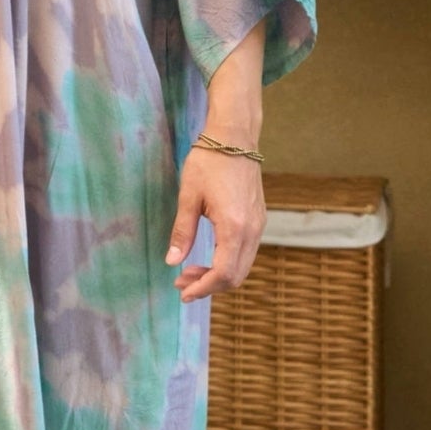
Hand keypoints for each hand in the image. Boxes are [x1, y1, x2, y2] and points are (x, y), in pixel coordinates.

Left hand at [166, 144, 265, 302]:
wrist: (235, 138)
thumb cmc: (209, 162)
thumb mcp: (188, 197)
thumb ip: (182, 232)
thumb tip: (171, 262)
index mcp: (234, 227)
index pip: (222, 273)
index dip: (203, 288)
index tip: (182, 292)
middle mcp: (252, 230)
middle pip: (235, 276)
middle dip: (208, 285)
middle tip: (181, 282)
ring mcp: (258, 225)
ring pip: (242, 266)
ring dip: (217, 275)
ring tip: (189, 271)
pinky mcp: (258, 219)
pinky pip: (246, 253)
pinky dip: (228, 263)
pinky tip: (207, 257)